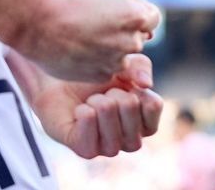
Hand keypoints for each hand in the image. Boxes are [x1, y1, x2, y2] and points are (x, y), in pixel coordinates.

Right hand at [15, 0, 161, 83]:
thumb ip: (133, 5)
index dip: (136, 14)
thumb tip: (147, 21)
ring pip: (123, 56)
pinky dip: (99, 62)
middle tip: (97, 26)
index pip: (152, 19)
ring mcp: (117, 61)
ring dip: (112, 49)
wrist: (40, 25)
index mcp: (135, 17)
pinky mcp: (102, 75)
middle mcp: (131, 41)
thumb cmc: (74, 4)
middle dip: (124, 32)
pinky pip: (108, 68)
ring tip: (86, 38)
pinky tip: (80, 51)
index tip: (118, 13)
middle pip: (139, 38)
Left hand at [15, 53, 162, 159]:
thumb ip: (141, 67)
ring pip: (108, 110)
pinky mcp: (86, 150)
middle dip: (113, 90)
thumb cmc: (97, 79)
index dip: (136, 87)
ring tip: (90, 104)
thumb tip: (146, 84)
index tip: (124, 88)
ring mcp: (110, 148)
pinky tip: (80, 112)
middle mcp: (132, 141)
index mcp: (146, 124)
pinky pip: (88, 119)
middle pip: (130, 104)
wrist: (60, 87)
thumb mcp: (124, 65)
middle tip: (103, 96)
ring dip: (95, 99)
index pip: (154, 104)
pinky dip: (81, 108)